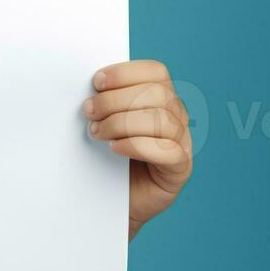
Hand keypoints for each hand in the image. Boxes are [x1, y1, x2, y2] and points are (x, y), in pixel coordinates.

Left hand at [84, 60, 191, 237]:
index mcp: (160, 97)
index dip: (125, 73)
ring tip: (97, 132)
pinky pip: (168, 151)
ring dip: (122, 123)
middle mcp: (176, 116)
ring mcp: (182, 142)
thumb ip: (103, 100)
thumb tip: (87, 85)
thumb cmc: (104, 154)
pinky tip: (115, 149)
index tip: (96, 82)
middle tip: (89, 112)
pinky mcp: (180, 169)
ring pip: (163, 120)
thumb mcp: (102, 120)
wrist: (108, 198)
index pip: (156, 72)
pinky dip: (137, 146)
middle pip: (158, 94)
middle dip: (116, 100)